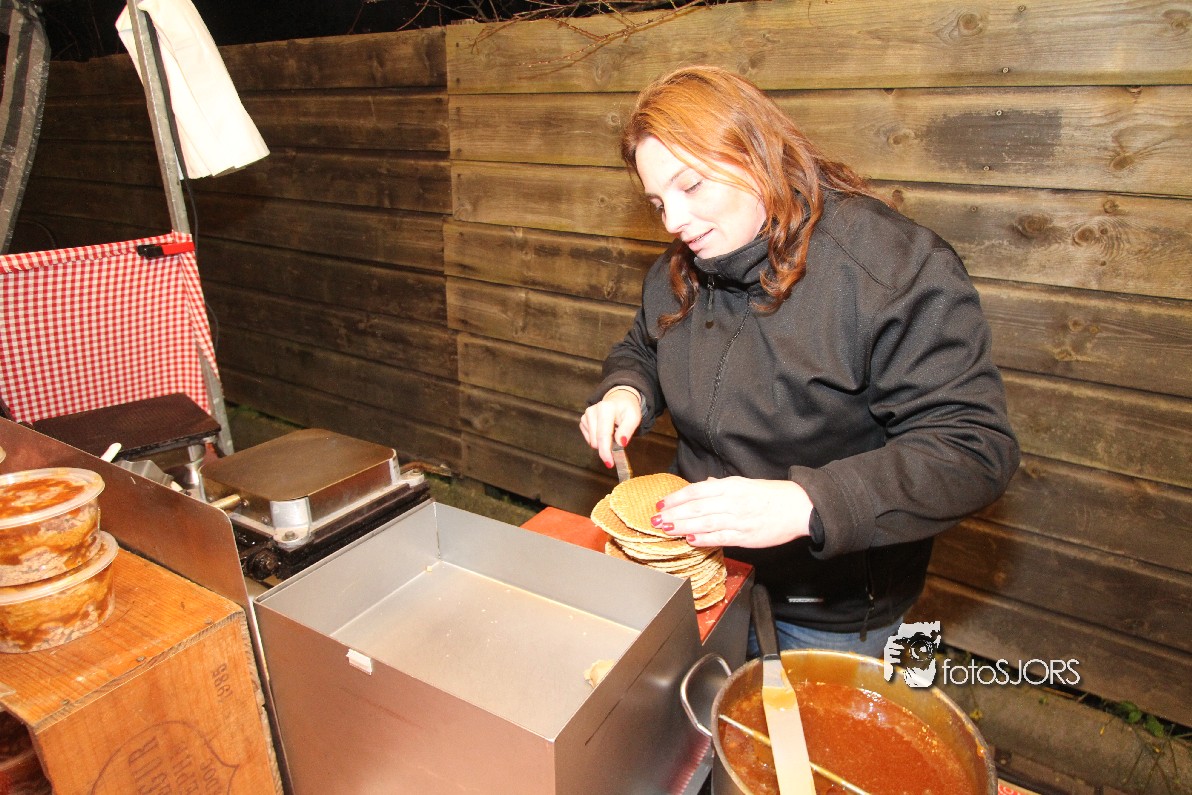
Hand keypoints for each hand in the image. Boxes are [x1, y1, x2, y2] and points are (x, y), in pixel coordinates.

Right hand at [579, 388, 642, 468]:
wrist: (619, 400)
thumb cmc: (627, 409)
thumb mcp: (634, 417)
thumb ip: (627, 430)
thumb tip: (621, 443)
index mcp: (606, 408)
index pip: (603, 435)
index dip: (606, 451)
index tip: (610, 463)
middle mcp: (592, 410)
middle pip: (596, 441)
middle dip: (607, 448)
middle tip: (618, 444)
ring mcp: (586, 415)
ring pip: (592, 442)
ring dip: (603, 443)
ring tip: (612, 432)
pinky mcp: (583, 421)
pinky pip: (589, 439)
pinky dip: (598, 440)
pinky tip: (604, 431)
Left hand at [651, 477, 812, 548]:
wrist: (800, 507)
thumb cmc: (772, 495)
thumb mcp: (745, 484)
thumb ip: (721, 486)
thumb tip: (702, 485)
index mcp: (731, 486)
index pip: (697, 490)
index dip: (677, 497)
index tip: (661, 502)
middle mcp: (733, 501)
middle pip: (697, 507)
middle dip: (673, 513)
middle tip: (655, 518)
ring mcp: (739, 520)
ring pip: (705, 522)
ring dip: (683, 526)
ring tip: (666, 528)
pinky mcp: (747, 537)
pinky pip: (721, 538)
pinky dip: (704, 539)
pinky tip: (690, 539)